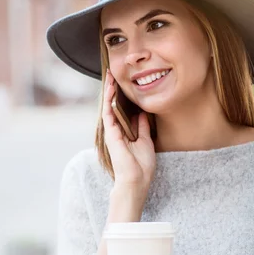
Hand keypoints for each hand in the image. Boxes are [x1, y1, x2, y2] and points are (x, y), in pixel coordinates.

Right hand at [102, 69, 155, 190]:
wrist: (136, 180)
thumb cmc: (141, 166)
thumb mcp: (146, 141)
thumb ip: (142, 127)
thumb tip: (142, 113)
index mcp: (124, 133)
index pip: (121, 111)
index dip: (121, 97)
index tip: (124, 84)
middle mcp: (116, 131)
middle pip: (113, 107)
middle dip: (113, 91)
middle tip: (114, 75)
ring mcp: (112, 132)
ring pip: (108, 107)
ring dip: (109, 92)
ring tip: (110, 76)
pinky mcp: (110, 134)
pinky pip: (108, 113)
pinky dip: (109, 100)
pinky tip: (111, 88)